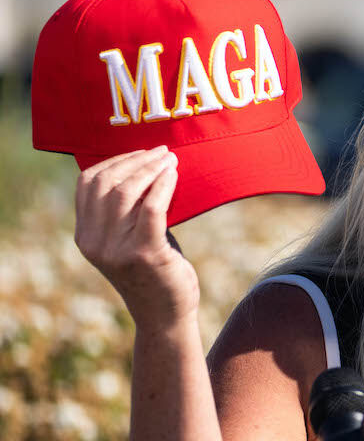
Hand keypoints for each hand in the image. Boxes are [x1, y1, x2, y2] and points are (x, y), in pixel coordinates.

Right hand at [74, 146, 198, 328]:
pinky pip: (153, 207)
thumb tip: (142, 165)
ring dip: (151, 168)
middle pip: (108, 183)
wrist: (165, 314)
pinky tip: (175, 175)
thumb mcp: (127, 239)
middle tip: (161, 151)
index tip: (140, 152)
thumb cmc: (153, 271)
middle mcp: (94, 242)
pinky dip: (164, 185)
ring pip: (127, 191)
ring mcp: (117, 249)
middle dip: (137, 160)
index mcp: (85, 236)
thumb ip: (125, 211)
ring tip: (170, 159)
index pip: (87, 183)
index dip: (114, 160)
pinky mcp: (145, 253)